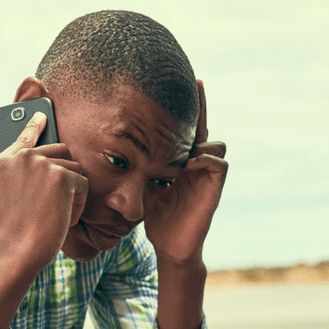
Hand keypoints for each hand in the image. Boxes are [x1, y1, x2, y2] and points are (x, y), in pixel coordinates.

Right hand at [0, 111, 88, 270]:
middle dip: (63, 176)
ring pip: (74, 169)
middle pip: (60, 152)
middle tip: (53, 202)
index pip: (24, 136)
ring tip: (55, 212)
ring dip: (71, 193)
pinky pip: (83, 184)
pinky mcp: (61, 175)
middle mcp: (22, 156)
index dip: (35, 124)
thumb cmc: (7, 232)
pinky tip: (63, 216)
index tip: (43, 115)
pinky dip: (78, 204)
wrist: (21, 250)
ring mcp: (42, 163)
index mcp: (3, 161)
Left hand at [144, 80, 227, 264]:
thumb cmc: (157, 217)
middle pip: (204, 127)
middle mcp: (197, 164)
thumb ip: (138, 165)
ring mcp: (207, 176)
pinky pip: (218, 163)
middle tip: (195, 84)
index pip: (186, 128)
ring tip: (183, 141)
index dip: (185, 107)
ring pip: (216, 143)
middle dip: (200, 107)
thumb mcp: (143, 184)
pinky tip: (187, 163)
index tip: (180, 83)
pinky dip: (204, 158)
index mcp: (181, 161)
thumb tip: (110, 146)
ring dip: (200, 138)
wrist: (171, 246)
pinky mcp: (213, 189)